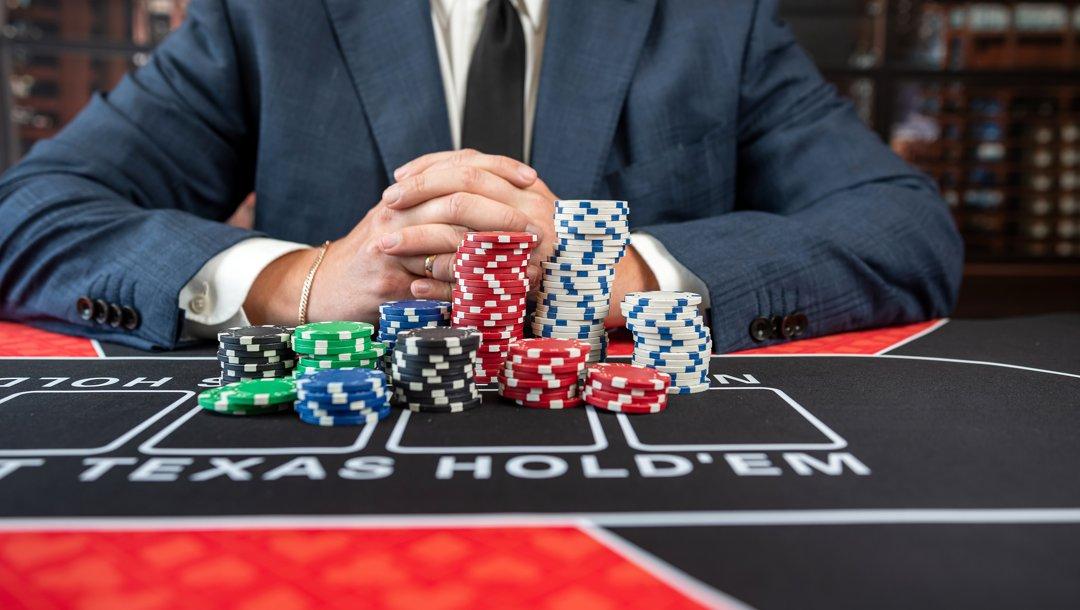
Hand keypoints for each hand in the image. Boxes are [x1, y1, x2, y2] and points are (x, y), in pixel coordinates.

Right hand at [244, 184, 539, 324]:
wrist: (322, 285)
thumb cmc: (373, 253)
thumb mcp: (403, 219)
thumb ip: (439, 202)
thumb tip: (494, 192)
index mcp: (406, 193)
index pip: (457, 165)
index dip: (497, 168)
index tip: (530, 178)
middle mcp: (396, 213)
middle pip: (458, 199)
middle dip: (503, 213)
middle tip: (536, 226)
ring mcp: (390, 247)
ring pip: (450, 241)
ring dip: (493, 252)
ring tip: (525, 260)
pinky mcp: (388, 284)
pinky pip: (435, 285)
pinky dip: (469, 288)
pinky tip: (494, 291)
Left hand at [389, 150, 657, 321]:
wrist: (605, 290)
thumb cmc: (559, 254)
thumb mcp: (530, 215)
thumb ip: (497, 200)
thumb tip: (446, 184)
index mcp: (525, 187)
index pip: (470, 160)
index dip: (429, 166)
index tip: (399, 178)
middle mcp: (529, 206)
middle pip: (462, 183)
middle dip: (416, 192)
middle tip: (385, 205)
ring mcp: (528, 240)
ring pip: (460, 223)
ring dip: (415, 235)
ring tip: (383, 244)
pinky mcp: (524, 276)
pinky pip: (471, 271)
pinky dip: (439, 276)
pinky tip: (414, 283)